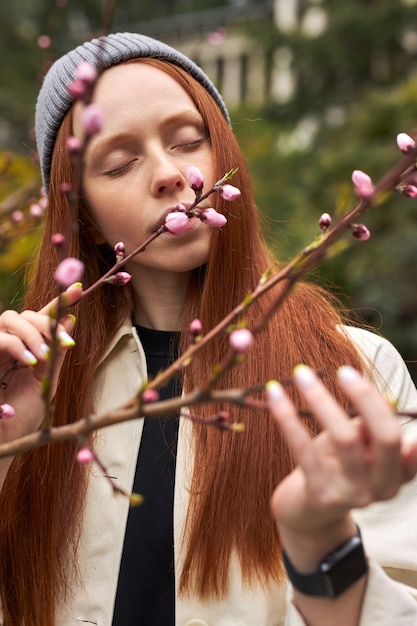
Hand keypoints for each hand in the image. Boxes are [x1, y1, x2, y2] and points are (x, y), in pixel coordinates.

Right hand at [0, 283, 81, 447]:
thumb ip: (56, 354)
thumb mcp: (46, 382)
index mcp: (28, 348)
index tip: (78, 288)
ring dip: (32, 333)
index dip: (59, 302)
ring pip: (11, 318)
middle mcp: (11, 344)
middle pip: (26, 313)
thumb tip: (70, 321)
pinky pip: (0, 338)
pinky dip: (17, 345)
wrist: (5, 439)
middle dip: (46, 322)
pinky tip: (31, 362)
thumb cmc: (22, 416)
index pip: (43, 318)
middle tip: (62, 340)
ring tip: (43, 357)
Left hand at [267, 365, 416, 569]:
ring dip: (321, 400)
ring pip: (345, 439)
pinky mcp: (321, 496)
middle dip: (366, 398)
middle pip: (387, 437)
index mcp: (398, 472)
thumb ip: (365, 425)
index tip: (361, 377)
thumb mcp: (355, 445)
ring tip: (301, 375)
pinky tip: (275, 395)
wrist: (305, 512)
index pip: (403, 434)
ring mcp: (353, 495)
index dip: (387, 407)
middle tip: (343, 371)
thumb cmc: (334, 466)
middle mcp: (383, 487)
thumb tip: (367, 392)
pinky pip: (304, 450)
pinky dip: (288, 417)